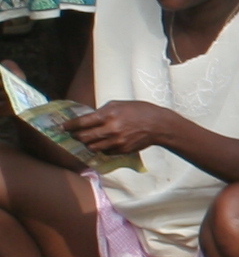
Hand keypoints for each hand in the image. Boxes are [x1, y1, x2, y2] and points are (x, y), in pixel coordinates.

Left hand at [64, 101, 182, 156]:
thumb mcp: (119, 105)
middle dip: (76, 136)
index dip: (69, 125)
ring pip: (92, 147)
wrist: (159, 125)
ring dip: (88, 143)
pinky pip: (105, 152)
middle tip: (74, 134)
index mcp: (108, 115)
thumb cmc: (139, 110)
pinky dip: (102, 148)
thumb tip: (88, 118)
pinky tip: (105, 142)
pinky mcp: (122, 150)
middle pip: (83, 137)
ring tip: (89, 139)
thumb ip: (102, 111)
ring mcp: (116, 142)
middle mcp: (110, 129)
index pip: (82, 122)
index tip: (63, 127)